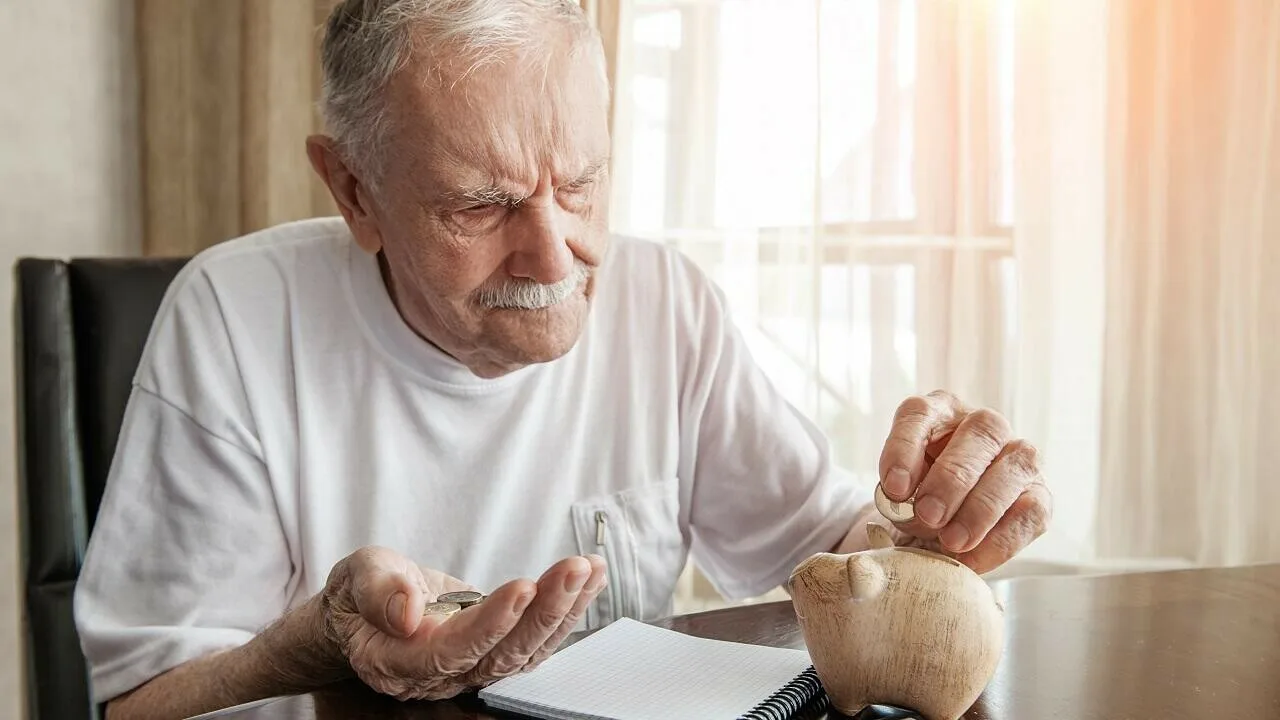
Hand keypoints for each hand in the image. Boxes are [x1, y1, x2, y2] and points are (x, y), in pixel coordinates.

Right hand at [316, 546, 606, 700]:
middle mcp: (440, 676)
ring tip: (587, 568)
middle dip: (543, 611)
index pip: (451, 652)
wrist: (365, 610)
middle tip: (572, 569)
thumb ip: (376, 591)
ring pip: (527, 650)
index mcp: (398, 663)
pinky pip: (536, 639)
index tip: (522, 587)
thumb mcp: (355, 576)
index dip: (490, 624)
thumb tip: (406, 614)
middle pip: (501, 654)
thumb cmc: (359, 593)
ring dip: (564, 609)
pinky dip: (566, 608)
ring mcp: (472, 668)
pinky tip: (588, 578)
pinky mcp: (496, 653)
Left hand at [877, 390, 1051, 573]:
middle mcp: (984, 426)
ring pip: (1015, 465)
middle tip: (928, 514)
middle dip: (952, 477)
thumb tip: (907, 509)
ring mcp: (1018, 456)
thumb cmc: (916, 500)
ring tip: (951, 541)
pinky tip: (971, 559)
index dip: (905, 448)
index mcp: (940, 412)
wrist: (944, 529)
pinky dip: (999, 540)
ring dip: (981, 507)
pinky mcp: (1039, 494)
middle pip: (980, 432)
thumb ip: (899, 496)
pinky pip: (1030, 512)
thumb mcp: (899, 493)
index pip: (922, 413)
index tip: (894, 488)